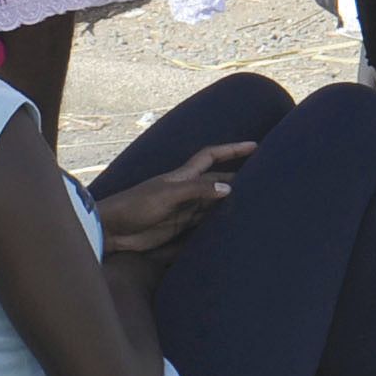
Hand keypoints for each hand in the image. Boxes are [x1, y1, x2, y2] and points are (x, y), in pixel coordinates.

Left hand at [95, 142, 250, 253]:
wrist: (111, 229)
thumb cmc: (135, 206)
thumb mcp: (167, 195)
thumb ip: (197, 191)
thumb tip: (228, 189)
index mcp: (182, 176)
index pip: (212, 156)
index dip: (232, 150)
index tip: (254, 146)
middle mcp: (186, 190)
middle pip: (217, 181)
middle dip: (238, 178)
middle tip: (264, 182)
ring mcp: (183, 210)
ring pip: (213, 203)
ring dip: (230, 202)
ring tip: (254, 205)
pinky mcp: (178, 228)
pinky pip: (204, 223)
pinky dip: (218, 223)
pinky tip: (230, 227)